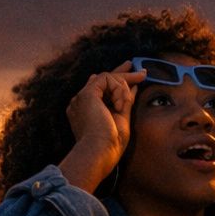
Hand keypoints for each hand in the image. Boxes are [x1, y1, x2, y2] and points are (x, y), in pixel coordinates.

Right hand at [60, 61, 144, 192]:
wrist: (99, 151)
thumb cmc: (110, 143)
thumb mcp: (121, 118)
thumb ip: (125, 102)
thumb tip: (132, 86)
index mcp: (86, 111)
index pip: (101, 90)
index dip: (116, 82)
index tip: (133, 79)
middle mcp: (81, 102)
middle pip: (101, 80)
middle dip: (120, 72)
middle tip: (133, 65)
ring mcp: (82, 97)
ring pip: (107, 79)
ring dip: (124, 87)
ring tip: (130, 97)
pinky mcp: (87, 94)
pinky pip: (107, 79)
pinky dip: (119, 90)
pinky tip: (121, 104)